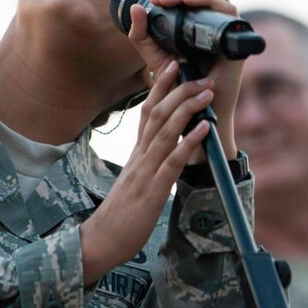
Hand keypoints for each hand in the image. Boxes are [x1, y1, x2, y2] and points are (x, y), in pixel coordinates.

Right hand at [79, 60, 214, 282]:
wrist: (101, 240)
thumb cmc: (121, 215)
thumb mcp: (136, 183)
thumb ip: (148, 166)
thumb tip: (166, 156)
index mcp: (136, 154)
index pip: (146, 111)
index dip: (160, 87)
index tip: (174, 66)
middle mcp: (139, 156)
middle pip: (157, 113)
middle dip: (180, 91)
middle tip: (201, 76)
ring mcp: (145, 171)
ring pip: (165, 130)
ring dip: (188, 108)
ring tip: (207, 93)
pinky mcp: (153, 189)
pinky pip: (172, 160)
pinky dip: (189, 141)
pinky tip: (204, 128)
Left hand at [127, 0, 243, 160]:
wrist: (194, 106)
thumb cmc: (178, 82)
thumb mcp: (154, 53)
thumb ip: (141, 33)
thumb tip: (134, 8)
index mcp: (199, 23)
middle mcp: (216, 24)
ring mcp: (227, 30)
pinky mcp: (235, 38)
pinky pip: (228, 9)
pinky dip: (208, 1)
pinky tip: (189, 3)